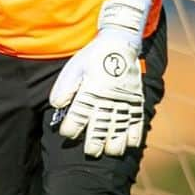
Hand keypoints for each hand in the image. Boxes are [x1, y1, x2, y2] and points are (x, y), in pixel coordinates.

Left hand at [49, 0, 151, 157]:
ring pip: (120, 125)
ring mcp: (124, 99)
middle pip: (101, 124)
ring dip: (115, 141)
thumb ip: (65, 87)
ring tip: (109, 152)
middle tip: (90, 152)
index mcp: (91, 88)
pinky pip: (137, 119)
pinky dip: (134, 133)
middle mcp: (108, 96)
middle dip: (95, 141)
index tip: (67, 134)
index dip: (72, 126)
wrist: (119, 42)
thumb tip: (57, 106)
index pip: (79, 113)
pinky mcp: (135, 98)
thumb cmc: (92, 56)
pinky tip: (130, 145)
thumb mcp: (73, 67)